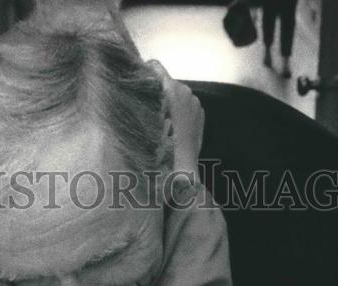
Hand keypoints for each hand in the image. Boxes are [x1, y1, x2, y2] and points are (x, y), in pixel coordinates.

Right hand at [149, 60, 204, 201]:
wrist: (182, 166)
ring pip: (177, 93)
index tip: (138, 83)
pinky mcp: (201, 112)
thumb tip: (137, 86)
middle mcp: (186, 90)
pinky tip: (174, 126)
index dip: (145, 72)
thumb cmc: (161, 144)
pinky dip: (180, 110)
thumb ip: (143, 97)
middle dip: (158, 91)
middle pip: (166, 81)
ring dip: (169, 101)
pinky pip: (187, 104)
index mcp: (171, 89)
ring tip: (162, 121)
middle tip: (149, 109)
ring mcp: (195, 101)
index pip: (155, 66)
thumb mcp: (146, 119)